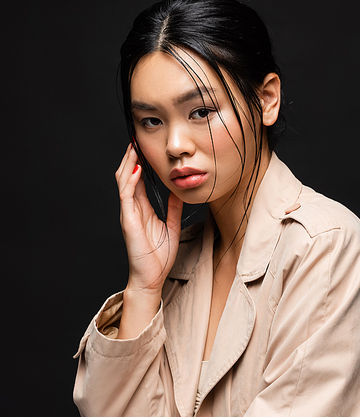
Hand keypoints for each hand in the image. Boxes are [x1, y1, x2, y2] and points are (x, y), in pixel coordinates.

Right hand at [114, 143, 182, 337]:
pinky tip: (135, 170)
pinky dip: (130, 181)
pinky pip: (126, 196)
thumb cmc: (159, 256)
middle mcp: (132, 208)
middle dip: (131, 157)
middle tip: (137, 139)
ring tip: (133, 147)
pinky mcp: (127, 220)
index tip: (145, 146)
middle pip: (127, 175)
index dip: (139, 162)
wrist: (151, 277)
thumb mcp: (171, 226)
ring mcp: (128, 213)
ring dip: (127, 163)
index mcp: (141, 208)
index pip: (138, 179)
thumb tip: (179, 191)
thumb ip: (173, 208)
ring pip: (123, 181)